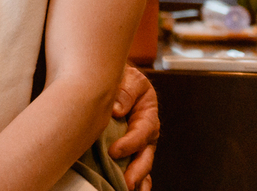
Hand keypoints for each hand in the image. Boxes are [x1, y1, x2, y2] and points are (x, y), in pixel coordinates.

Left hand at [110, 64, 158, 190]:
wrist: (109, 76)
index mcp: (147, 112)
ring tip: (128, 188)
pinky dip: (137, 179)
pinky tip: (132, 189)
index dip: (130, 143)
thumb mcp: (128, 77)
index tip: (114, 151)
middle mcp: (146, 130)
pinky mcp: (130, 147)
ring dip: (137, 177)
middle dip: (137, 169)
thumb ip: (125, 90)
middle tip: (126, 181)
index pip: (142, 131)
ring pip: (142, 163)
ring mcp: (139, 141)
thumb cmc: (121, 77)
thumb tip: (116, 110)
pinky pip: (136, 165)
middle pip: (145, 153)